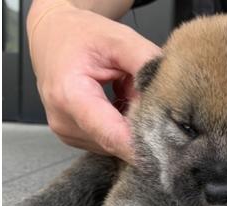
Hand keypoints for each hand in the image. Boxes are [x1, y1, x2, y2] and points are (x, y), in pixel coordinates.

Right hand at [27, 1, 160, 162]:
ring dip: (132, 123)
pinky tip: (120, 100)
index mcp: (70, 97)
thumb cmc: (82, 34)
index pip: (113, 136)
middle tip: (150, 96)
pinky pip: (111, 140)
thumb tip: (169, 99)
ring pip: (118, 143)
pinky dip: (123, 124)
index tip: (172, 149)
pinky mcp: (77, 137)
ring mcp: (68, 134)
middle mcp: (65, 122)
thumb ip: (146, 66)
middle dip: (142, 126)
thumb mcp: (120, 39)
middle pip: (118, 141)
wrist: (54, 33)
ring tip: (126, 90)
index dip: (145, 146)